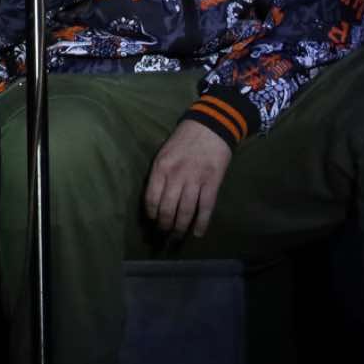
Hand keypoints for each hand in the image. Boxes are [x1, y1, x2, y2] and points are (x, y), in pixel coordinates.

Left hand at [144, 121, 232, 239]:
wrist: (211, 126)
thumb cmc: (184, 140)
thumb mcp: (163, 153)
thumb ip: (159, 174)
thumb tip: (154, 199)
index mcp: (161, 167)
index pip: (151, 198)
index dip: (151, 215)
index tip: (151, 223)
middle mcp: (176, 175)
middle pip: (167, 209)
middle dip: (164, 226)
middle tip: (163, 235)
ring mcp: (195, 180)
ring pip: (185, 212)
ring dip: (180, 228)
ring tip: (176, 237)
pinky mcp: (212, 183)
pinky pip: (206, 208)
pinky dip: (201, 223)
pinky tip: (197, 233)